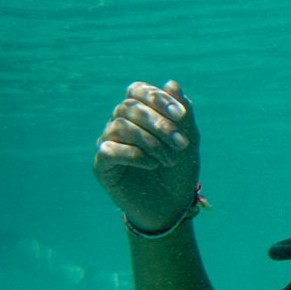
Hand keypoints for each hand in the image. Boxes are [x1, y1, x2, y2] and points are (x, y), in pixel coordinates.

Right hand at [94, 81, 200, 230]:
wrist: (172, 206)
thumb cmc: (180, 171)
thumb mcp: (189, 140)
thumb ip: (183, 113)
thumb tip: (171, 83)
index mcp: (139, 114)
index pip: (137, 90)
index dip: (157, 98)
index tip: (181, 116)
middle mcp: (119, 124)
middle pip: (128, 106)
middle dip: (160, 124)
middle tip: (181, 145)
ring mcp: (108, 144)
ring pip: (119, 126)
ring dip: (151, 142)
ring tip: (168, 160)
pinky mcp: (101, 166)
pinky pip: (109, 149)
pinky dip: (135, 155)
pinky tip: (152, 165)